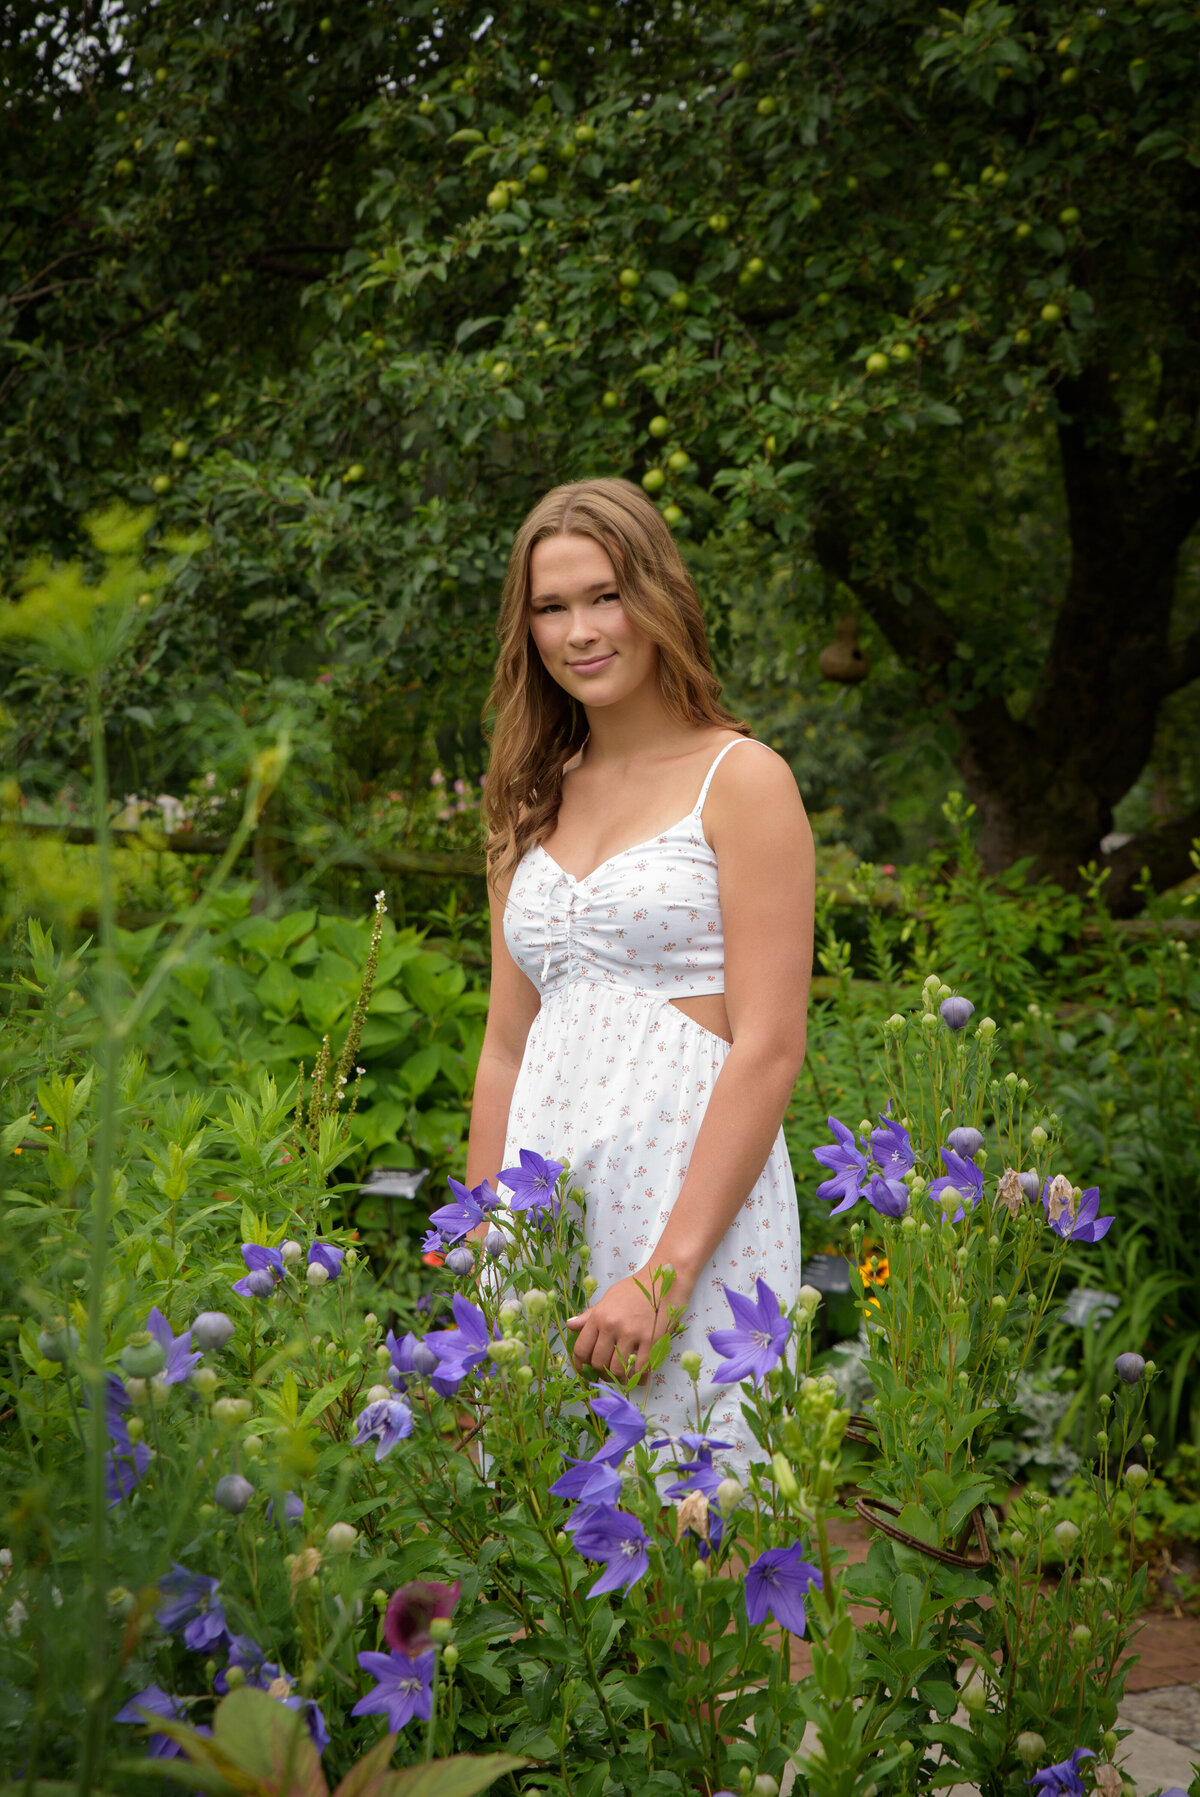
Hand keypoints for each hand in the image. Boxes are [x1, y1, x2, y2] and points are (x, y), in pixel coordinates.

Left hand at [565, 1265, 688, 1384]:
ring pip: (618, 1369)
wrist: (664, 1279)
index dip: (581, 1365)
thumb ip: (590, 1315)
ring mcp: (632, 1334)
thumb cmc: (635, 1288)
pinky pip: (641, 1369)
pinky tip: (638, 1377)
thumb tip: (570, 1325)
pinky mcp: (652, 1340)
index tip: (585, 1371)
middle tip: (607, 1374)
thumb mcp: (608, 1298)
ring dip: (619, 1378)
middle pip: (598, 1363)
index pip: (582, 1349)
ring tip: (622, 1376)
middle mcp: (612, 1326)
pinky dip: (638, 1378)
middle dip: (600, 1374)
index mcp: (599, 1316)